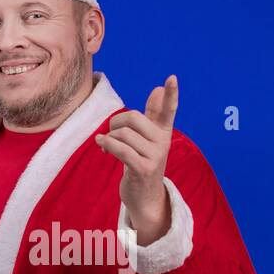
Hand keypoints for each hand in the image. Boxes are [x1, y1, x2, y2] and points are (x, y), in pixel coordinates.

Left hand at [95, 74, 177, 243]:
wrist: (145, 197)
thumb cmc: (143, 162)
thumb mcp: (148, 138)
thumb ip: (153, 114)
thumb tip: (158, 89)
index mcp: (164, 132)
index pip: (169, 109)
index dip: (171, 94)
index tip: (172, 77)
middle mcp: (163, 142)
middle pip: (132, 117)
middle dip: (115, 123)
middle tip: (110, 133)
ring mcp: (155, 156)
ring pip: (123, 134)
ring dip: (109, 138)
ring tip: (107, 146)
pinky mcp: (144, 169)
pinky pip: (120, 149)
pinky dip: (106, 145)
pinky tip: (101, 147)